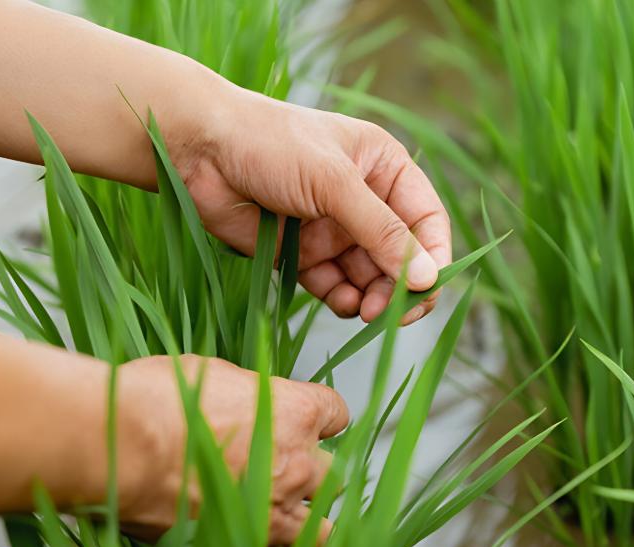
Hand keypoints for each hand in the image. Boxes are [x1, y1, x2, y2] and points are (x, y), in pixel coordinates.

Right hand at [115, 355, 348, 546]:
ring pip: (323, 527)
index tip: (308, 420)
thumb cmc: (160, 403)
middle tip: (286, 467)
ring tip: (284, 513)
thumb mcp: (213, 373)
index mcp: (295, 412)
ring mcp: (276, 509)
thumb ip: (248, 394)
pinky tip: (264, 543)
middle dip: (313, 470)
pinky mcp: (248, 543)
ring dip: (307, 519)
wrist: (125, 445)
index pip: (336, 413)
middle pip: (332, 472)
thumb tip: (248, 400)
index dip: (321, 416)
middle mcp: (297, 462)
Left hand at [172, 87, 451, 324]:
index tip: (428, 288)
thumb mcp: (334, 182)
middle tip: (394, 314)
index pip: (426, 220)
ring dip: (375, 298)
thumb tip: (426, 278)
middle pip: (402, 256)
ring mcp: (334, 229)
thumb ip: (381, 232)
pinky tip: (343, 304)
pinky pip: (336, 287)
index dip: (433, 256)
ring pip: (371, 277)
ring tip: (366, 311)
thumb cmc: (271, 145)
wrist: (200, 151)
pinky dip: (344, 300)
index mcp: (383, 168)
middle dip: (402, 286)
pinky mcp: (304, 254)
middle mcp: (364, 200)